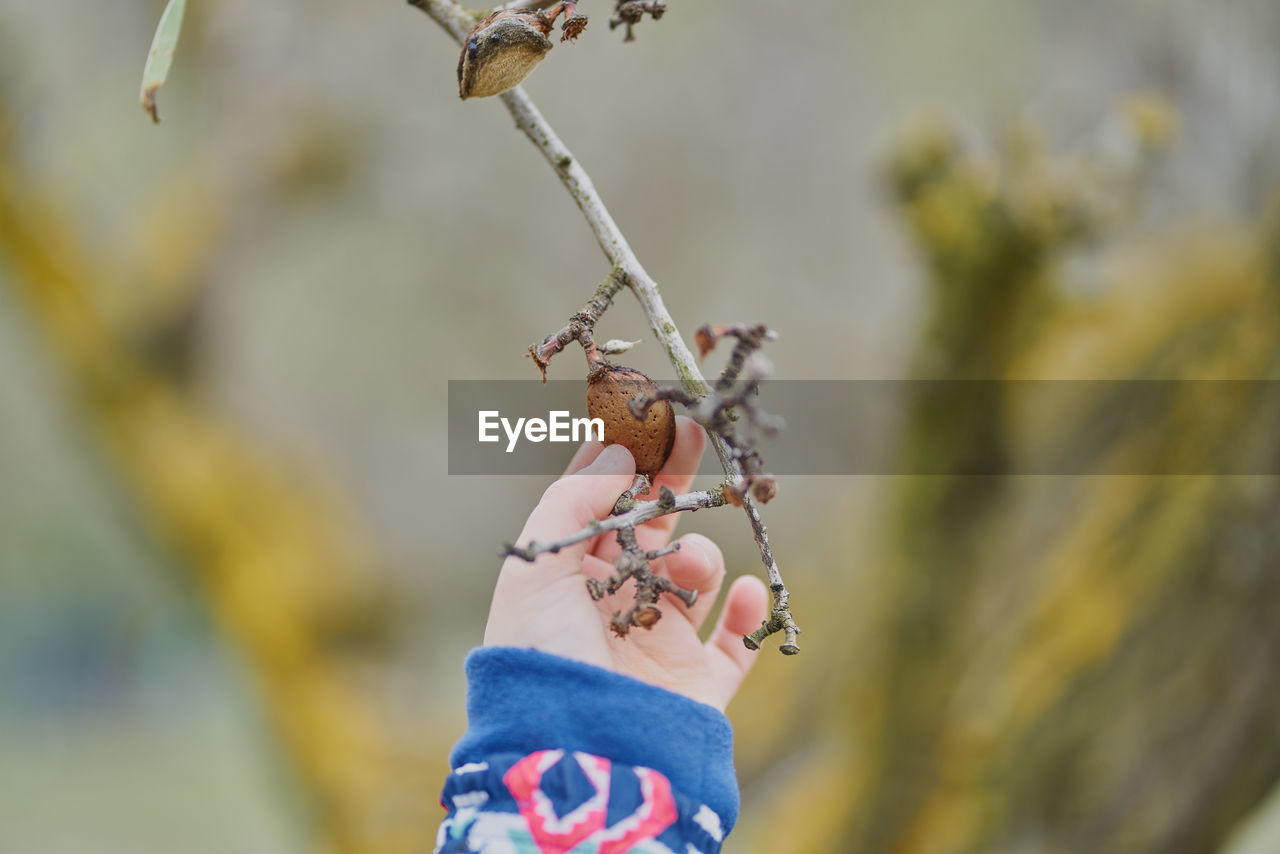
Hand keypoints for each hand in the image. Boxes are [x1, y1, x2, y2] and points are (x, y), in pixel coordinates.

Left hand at [484, 417, 768, 711]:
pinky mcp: (699, 684)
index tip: (646, 420)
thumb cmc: (543, 653)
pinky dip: (751, 613)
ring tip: (693, 566)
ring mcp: (660, 646)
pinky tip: (747, 593)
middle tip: (695, 433)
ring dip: (702, 556)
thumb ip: (575, 499)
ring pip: (699, 576)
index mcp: (569, 581)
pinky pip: (738, 641)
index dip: (622, 464)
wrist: (576, 750)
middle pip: (654, 530)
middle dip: (673, 482)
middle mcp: (615, 609)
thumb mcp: (538, 565)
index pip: (600, 509)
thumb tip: (617, 449)